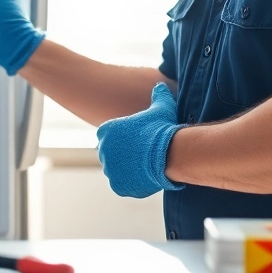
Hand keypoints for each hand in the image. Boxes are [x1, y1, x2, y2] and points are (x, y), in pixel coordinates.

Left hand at [96, 83, 185, 197]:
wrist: (168, 153)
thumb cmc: (163, 128)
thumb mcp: (161, 107)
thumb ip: (158, 96)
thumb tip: (160, 87)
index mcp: (106, 131)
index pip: (110, 136)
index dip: (125, 139)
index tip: (138, 140)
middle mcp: (102, 150)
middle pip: (111, 154)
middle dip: (124, 155)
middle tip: (143, 155)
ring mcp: (109, 169)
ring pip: (117, 171)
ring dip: (127, 170)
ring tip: (146, 166)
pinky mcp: (117, 186)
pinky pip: (122, 185)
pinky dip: (131, 184)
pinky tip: (145, 177)